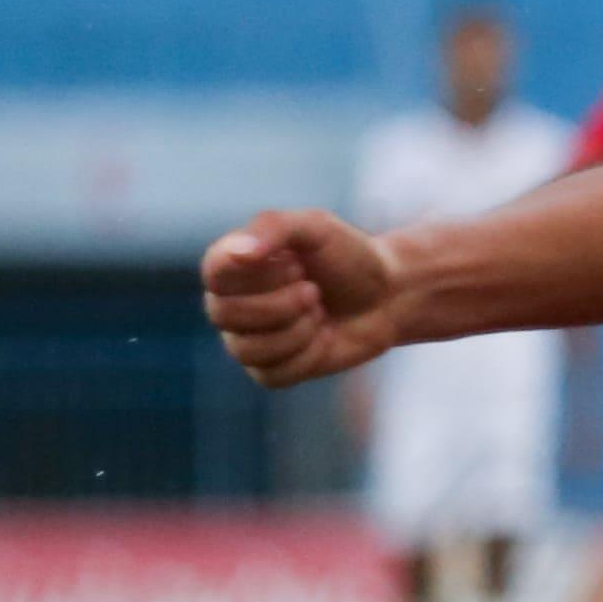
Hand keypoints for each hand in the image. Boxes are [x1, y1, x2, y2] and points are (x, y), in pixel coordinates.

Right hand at [200, 209, 400, 387]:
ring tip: (319, 310)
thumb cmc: (347, 257)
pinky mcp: (271, 370)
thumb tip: (238, 252)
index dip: (258, 274)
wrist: (388, 296)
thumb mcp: (316, 227)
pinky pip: (274, 374)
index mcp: (232, 264)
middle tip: (314, 290)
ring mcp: (247, 339)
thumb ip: (274, 227)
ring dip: (298, 330)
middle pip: (226, 315)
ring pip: (248, 350)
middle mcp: (230, 303)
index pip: (214, 273)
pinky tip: (323, 336)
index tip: (297, 264)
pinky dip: (309, 355)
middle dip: (282, 304)